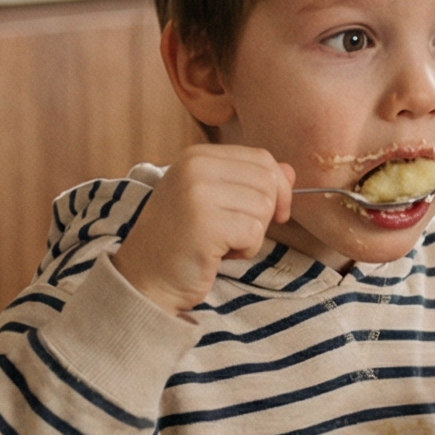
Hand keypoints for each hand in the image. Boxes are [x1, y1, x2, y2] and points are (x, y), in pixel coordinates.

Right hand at [114, 142, 295, 315]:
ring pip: (264, 208)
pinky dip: (245, 250)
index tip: (271, 213)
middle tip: (235, 232)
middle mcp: (195, 167)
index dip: (277, 188)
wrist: (145, 278)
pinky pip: (253, 233)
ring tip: (221, 242)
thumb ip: (250, 181)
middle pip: (268, 182)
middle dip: (264, 214)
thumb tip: (290, 171)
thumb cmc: (182, 240)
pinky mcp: (204, 224)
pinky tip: (217, 254)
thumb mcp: (214, 200)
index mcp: (197, 156)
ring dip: (252, 234)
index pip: (262, 159)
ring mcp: (197, 194)